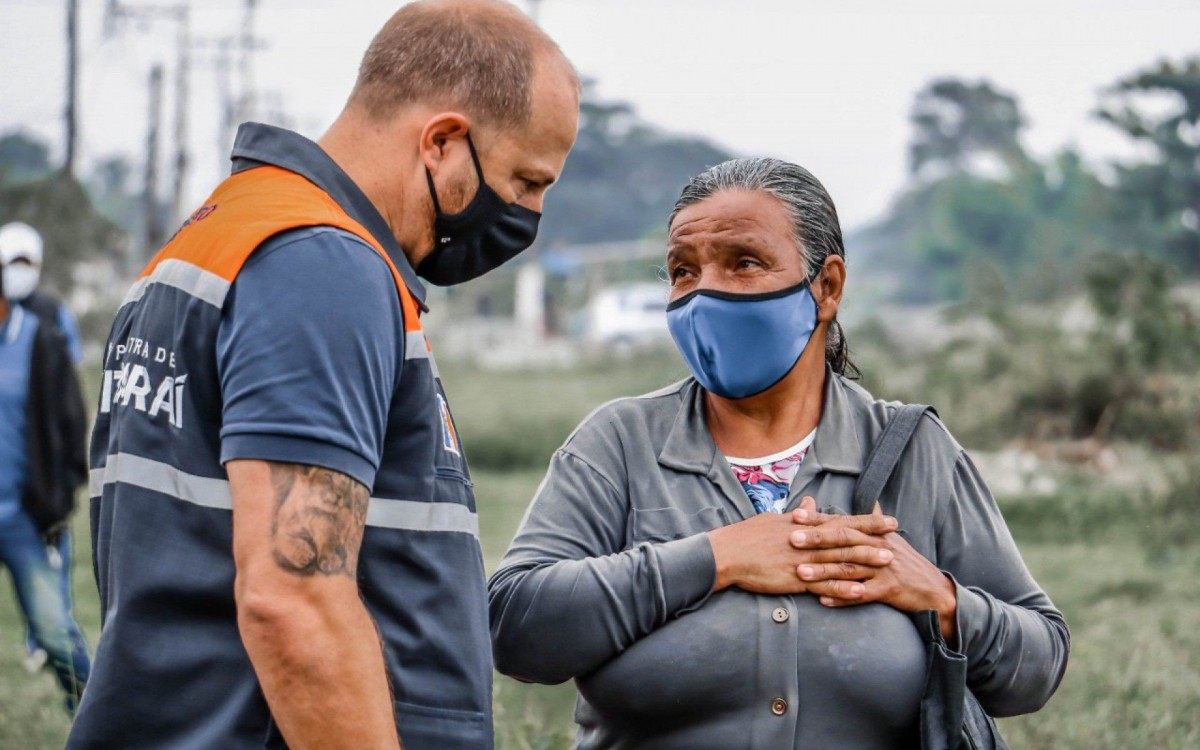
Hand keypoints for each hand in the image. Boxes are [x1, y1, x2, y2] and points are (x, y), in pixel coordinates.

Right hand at [707, 499, 897, 594]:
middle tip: (898, 539)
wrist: (726, 554)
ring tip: (887, 563)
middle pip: (845, 539)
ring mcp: (801, 560)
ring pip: (838, 561)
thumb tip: (809, 504)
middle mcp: (806, 540)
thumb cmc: (746, 536)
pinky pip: (822, 586)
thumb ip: (795, 516)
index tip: (887, 520)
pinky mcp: (794, 579)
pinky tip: (859, 592)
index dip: (865, 522)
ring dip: (864, 562)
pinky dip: (841, 589)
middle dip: (873, 539)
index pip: (840, 522)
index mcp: (803, 526)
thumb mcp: (773, 520)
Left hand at [790, 500, 957, 640]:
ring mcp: (883, 569)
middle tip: (791, 539)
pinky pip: (861, 594)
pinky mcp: (888, 590)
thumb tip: (872, 502)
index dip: (819, 519)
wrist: (934, 590)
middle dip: (817, 539)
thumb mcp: (894, 540)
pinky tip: (822, 600)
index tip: (795, 515)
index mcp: (875, 534)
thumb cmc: (908, 564)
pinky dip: (841, 598)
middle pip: (844, 541)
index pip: (843, 523)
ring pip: (849, 568)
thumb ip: (877, 523)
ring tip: (800, 572)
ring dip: (823, 571)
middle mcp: (878, 548)